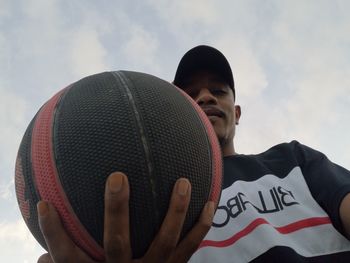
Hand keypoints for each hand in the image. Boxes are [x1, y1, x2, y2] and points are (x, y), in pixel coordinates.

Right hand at [37, 172, 214, 262]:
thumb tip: (41, 258)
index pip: (67, 256)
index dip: (53, 232)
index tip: (45, 204)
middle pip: (116, 241)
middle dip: (117, 209)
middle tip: (118, 178)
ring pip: (165, 240)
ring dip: (175, 210)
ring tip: (183, 182)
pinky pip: (190, 248)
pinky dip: (200, 227)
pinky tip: (209, 204)